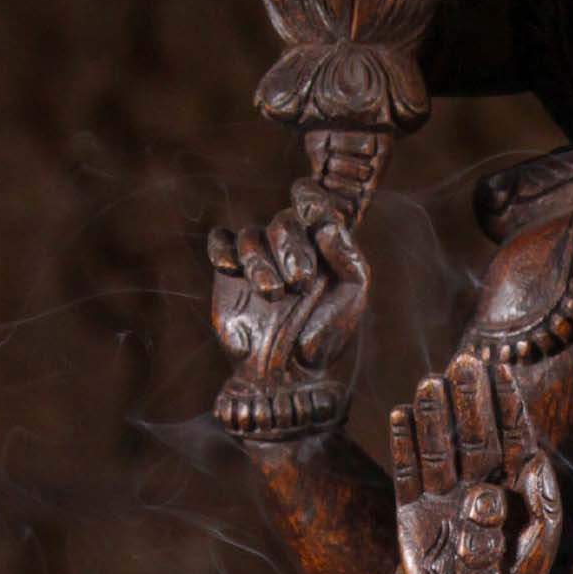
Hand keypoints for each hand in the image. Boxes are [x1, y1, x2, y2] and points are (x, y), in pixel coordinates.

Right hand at [209, 182, 367, 435]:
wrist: (287, 375)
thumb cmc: (325, 335)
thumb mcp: (352, 297)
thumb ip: (348, 258)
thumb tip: (327, 225)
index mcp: (320, 244)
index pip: (311, 200)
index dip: (309, 197)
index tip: (312, 212)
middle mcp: (288, 245)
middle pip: (283, 221)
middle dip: (291, 247)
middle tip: (301, 281)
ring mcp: (257, 258)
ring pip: (250, 235)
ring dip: (261, 262)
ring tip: (274, 295)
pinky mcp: (229, 274)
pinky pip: (220, 242)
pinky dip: (223, 250)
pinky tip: (232, 270)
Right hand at [389, 359, 561, 573]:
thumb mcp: (540, 548)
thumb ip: (545, 506)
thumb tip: (539, 462)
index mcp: (513, 488)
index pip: (512, 438)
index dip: (507, 405)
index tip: (501, 372)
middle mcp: (478, 485)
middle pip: (475, 436)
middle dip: (471, 400)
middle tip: (465, 363)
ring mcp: (444, 497)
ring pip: (440, 449)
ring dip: (435, 416)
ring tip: (431, 382)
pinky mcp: (412, 513)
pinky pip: (408, 474)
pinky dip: (403, 447)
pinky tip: (400, 415)